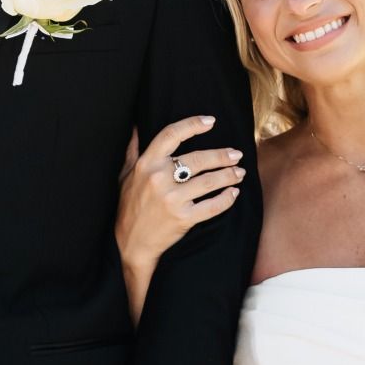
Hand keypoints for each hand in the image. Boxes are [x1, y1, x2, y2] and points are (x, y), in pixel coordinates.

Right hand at [117, 117, 246, 276]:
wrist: (130, 243)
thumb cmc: (128, 207)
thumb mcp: (125, 176)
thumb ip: (132, 151)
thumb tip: (135, 126)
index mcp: (147, 164)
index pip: (172, 134)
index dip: (193, 125)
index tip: (211, 121)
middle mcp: (159, 178)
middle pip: (198, 159)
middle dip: (222, 156)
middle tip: (237, 155)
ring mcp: (172, 199)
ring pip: (209, 181)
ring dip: (229, 175)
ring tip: (240, 172)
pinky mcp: (183, 218)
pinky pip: (212, 206)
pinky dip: (227, 199)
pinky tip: (233, 193)